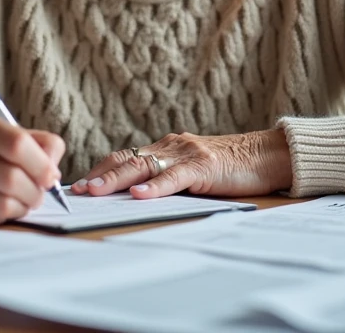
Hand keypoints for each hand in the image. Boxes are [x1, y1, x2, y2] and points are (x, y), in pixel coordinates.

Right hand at [0, 111, 63, 225]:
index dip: (42, 163)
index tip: (51, 175)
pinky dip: (8, 214)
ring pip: (4, 202)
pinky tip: (4, 205)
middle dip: (36, 190)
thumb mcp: (3, 136)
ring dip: (24, 204)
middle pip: (14, 177)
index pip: (17, 143)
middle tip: (40, 191)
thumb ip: (37, 145)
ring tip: (24, 199)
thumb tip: (54, 171)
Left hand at [70, 130, 292, 199]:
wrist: (267, 155)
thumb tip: (134, 198)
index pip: (125, 157)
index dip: (101, 169)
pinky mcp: (205, 165)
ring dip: (117, 180)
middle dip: (100, 175)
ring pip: (144, 165)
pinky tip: (140, 195)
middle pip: (128, 159)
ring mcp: (187, 154)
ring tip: (96, 191)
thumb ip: (166, 179)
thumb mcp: (191, 173)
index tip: (78, 185)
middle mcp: (172, 146)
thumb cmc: (230, 169)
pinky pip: (175, 176)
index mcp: (166, 148)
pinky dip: (156, 186)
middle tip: (77, 190)